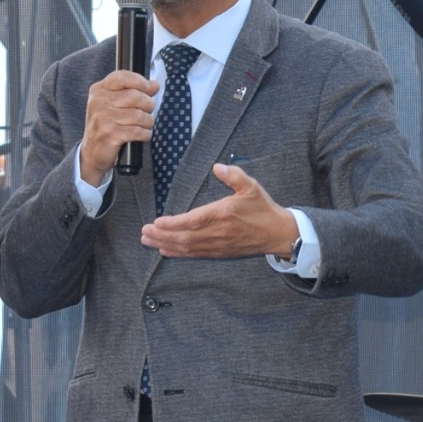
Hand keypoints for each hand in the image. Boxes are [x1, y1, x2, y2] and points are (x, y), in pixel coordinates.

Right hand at [78, 70, 158, 185]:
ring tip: (145, 125)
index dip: (141, 82)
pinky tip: (142, 135)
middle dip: (148, 105)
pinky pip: (137, 131)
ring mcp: (103, 119)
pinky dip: (145, 134)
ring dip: (148, 122)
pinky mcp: (109, 135)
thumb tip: (155, 85)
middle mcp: (98, 102)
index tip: (150, 89)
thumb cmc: (106, 125)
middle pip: (135, 96)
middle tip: (147, 112)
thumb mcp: (113, 104)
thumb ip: (132, 91)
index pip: (122, 77)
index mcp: (98, 90)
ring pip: (139, 115)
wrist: (92, 152)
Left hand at [140, 163, 300, 259]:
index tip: (157, 221)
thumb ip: (233, 176)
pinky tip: (165, 250)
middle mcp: (218, 232)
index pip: (193, 221)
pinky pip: (194, 254)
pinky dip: (178, 253)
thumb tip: (217, 167)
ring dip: (165, 245)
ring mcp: (217, 245)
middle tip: (144, 232)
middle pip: (184, 237)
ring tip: (148, 240)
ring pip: (186, 248)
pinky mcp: (219, 252)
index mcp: (223, 214)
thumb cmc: (263, 209)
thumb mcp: (251, 186)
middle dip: (162, 235)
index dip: (173, 223)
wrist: (277, 233)